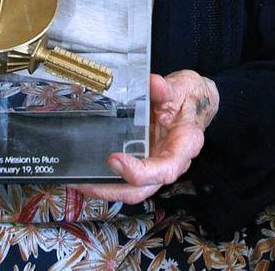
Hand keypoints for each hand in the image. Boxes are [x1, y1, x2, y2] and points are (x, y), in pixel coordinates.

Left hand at [76, 70, 218, 202]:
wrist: (195, 101)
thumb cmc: (189, 97)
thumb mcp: (181, 87)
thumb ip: (166, 88)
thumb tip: (154, 85)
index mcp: (185, 145)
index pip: (165, 169)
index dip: (140, 171)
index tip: (114, 160)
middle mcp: (171, 162)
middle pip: (144, 188)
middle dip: (114, 190)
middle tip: (86, 181)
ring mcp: (157, 164)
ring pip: (134, 189)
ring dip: (106, 189)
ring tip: (79, 182)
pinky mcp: (146, 160)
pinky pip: (128, 178)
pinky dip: (108, 179)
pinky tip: (87, 173)